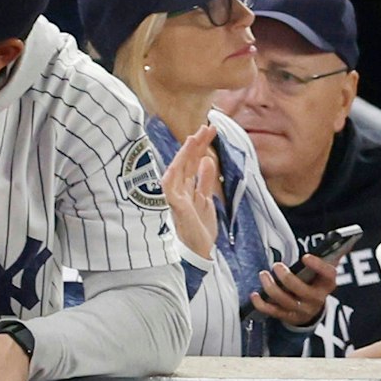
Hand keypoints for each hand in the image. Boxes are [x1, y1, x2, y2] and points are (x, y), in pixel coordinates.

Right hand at [161, 123, 218, 259]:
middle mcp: (179, 191)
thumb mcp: (207, 200)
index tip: (209, 131)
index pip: (192, 163)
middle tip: (207, 127)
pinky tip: (179, 162)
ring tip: (195, 138)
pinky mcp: (176, 207)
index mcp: (187, 189)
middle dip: (195, 145)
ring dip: (185, 154)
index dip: (199, 147)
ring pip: (177, 171)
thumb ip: (205, 180)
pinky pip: (170, 188)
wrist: (198, 253)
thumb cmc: (200, 230)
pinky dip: (173, 175)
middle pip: (186, 163)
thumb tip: (207, 160)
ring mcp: (175, 198)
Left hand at [251, 254, 335, 325]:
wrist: (312, 308)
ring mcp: (302, 309)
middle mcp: (317, 299)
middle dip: (287, 278)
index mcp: (327, 284)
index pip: (328, 274)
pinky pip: (273, 312)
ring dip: (271, 287)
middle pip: (302, 290)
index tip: (305, 257)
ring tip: (263, 275)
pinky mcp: (289, 316)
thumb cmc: (315, 282)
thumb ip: (329, 255)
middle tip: (277, 265)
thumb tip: (341, 238)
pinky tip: (255, 295)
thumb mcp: (323, 270)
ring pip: (285, 301)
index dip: (318, 265)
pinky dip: (262, 304)